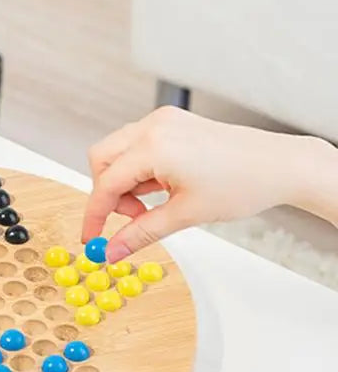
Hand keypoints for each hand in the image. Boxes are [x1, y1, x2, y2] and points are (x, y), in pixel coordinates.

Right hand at [82, 106, 294, 261]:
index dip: (94, 215)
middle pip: (101, 159)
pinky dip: (139, 169)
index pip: (105, 183)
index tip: (90, 237)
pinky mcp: (172, 122)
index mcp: (154, 146)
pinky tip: (162, 186)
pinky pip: (137, 145)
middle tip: (131, 216)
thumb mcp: (185, 215)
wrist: (281, 165)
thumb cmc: (243, 183)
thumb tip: (113, 250)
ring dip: (124, 181)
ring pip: (117, 151)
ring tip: (153, 203)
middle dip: (107, 192)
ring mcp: (163, 121)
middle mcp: (154, 126)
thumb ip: (141, 233)